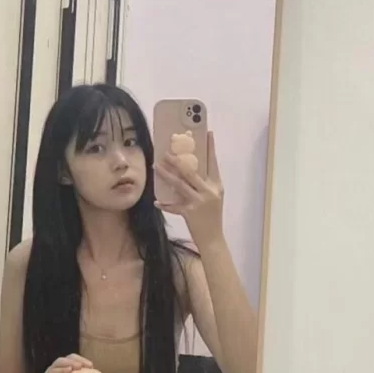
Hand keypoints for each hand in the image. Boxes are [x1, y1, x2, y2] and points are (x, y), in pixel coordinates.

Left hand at [155, 132, 223, 248]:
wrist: (213, 239)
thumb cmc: (212, 217)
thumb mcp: (213, 199)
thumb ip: (203, 185)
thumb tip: (188, 171)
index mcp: (216, 186)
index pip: (213, 163)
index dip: (210, 148)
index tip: (207, 133)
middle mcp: (209, 192)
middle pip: (190, 172)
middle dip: (177, 161)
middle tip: (166, 153)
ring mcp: (199, 202)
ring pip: (179, 184)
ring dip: (166, 175)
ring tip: (157, 167)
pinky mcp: (189, 213)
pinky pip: (174, 206)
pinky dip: (165, 204)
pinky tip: (157, 201)